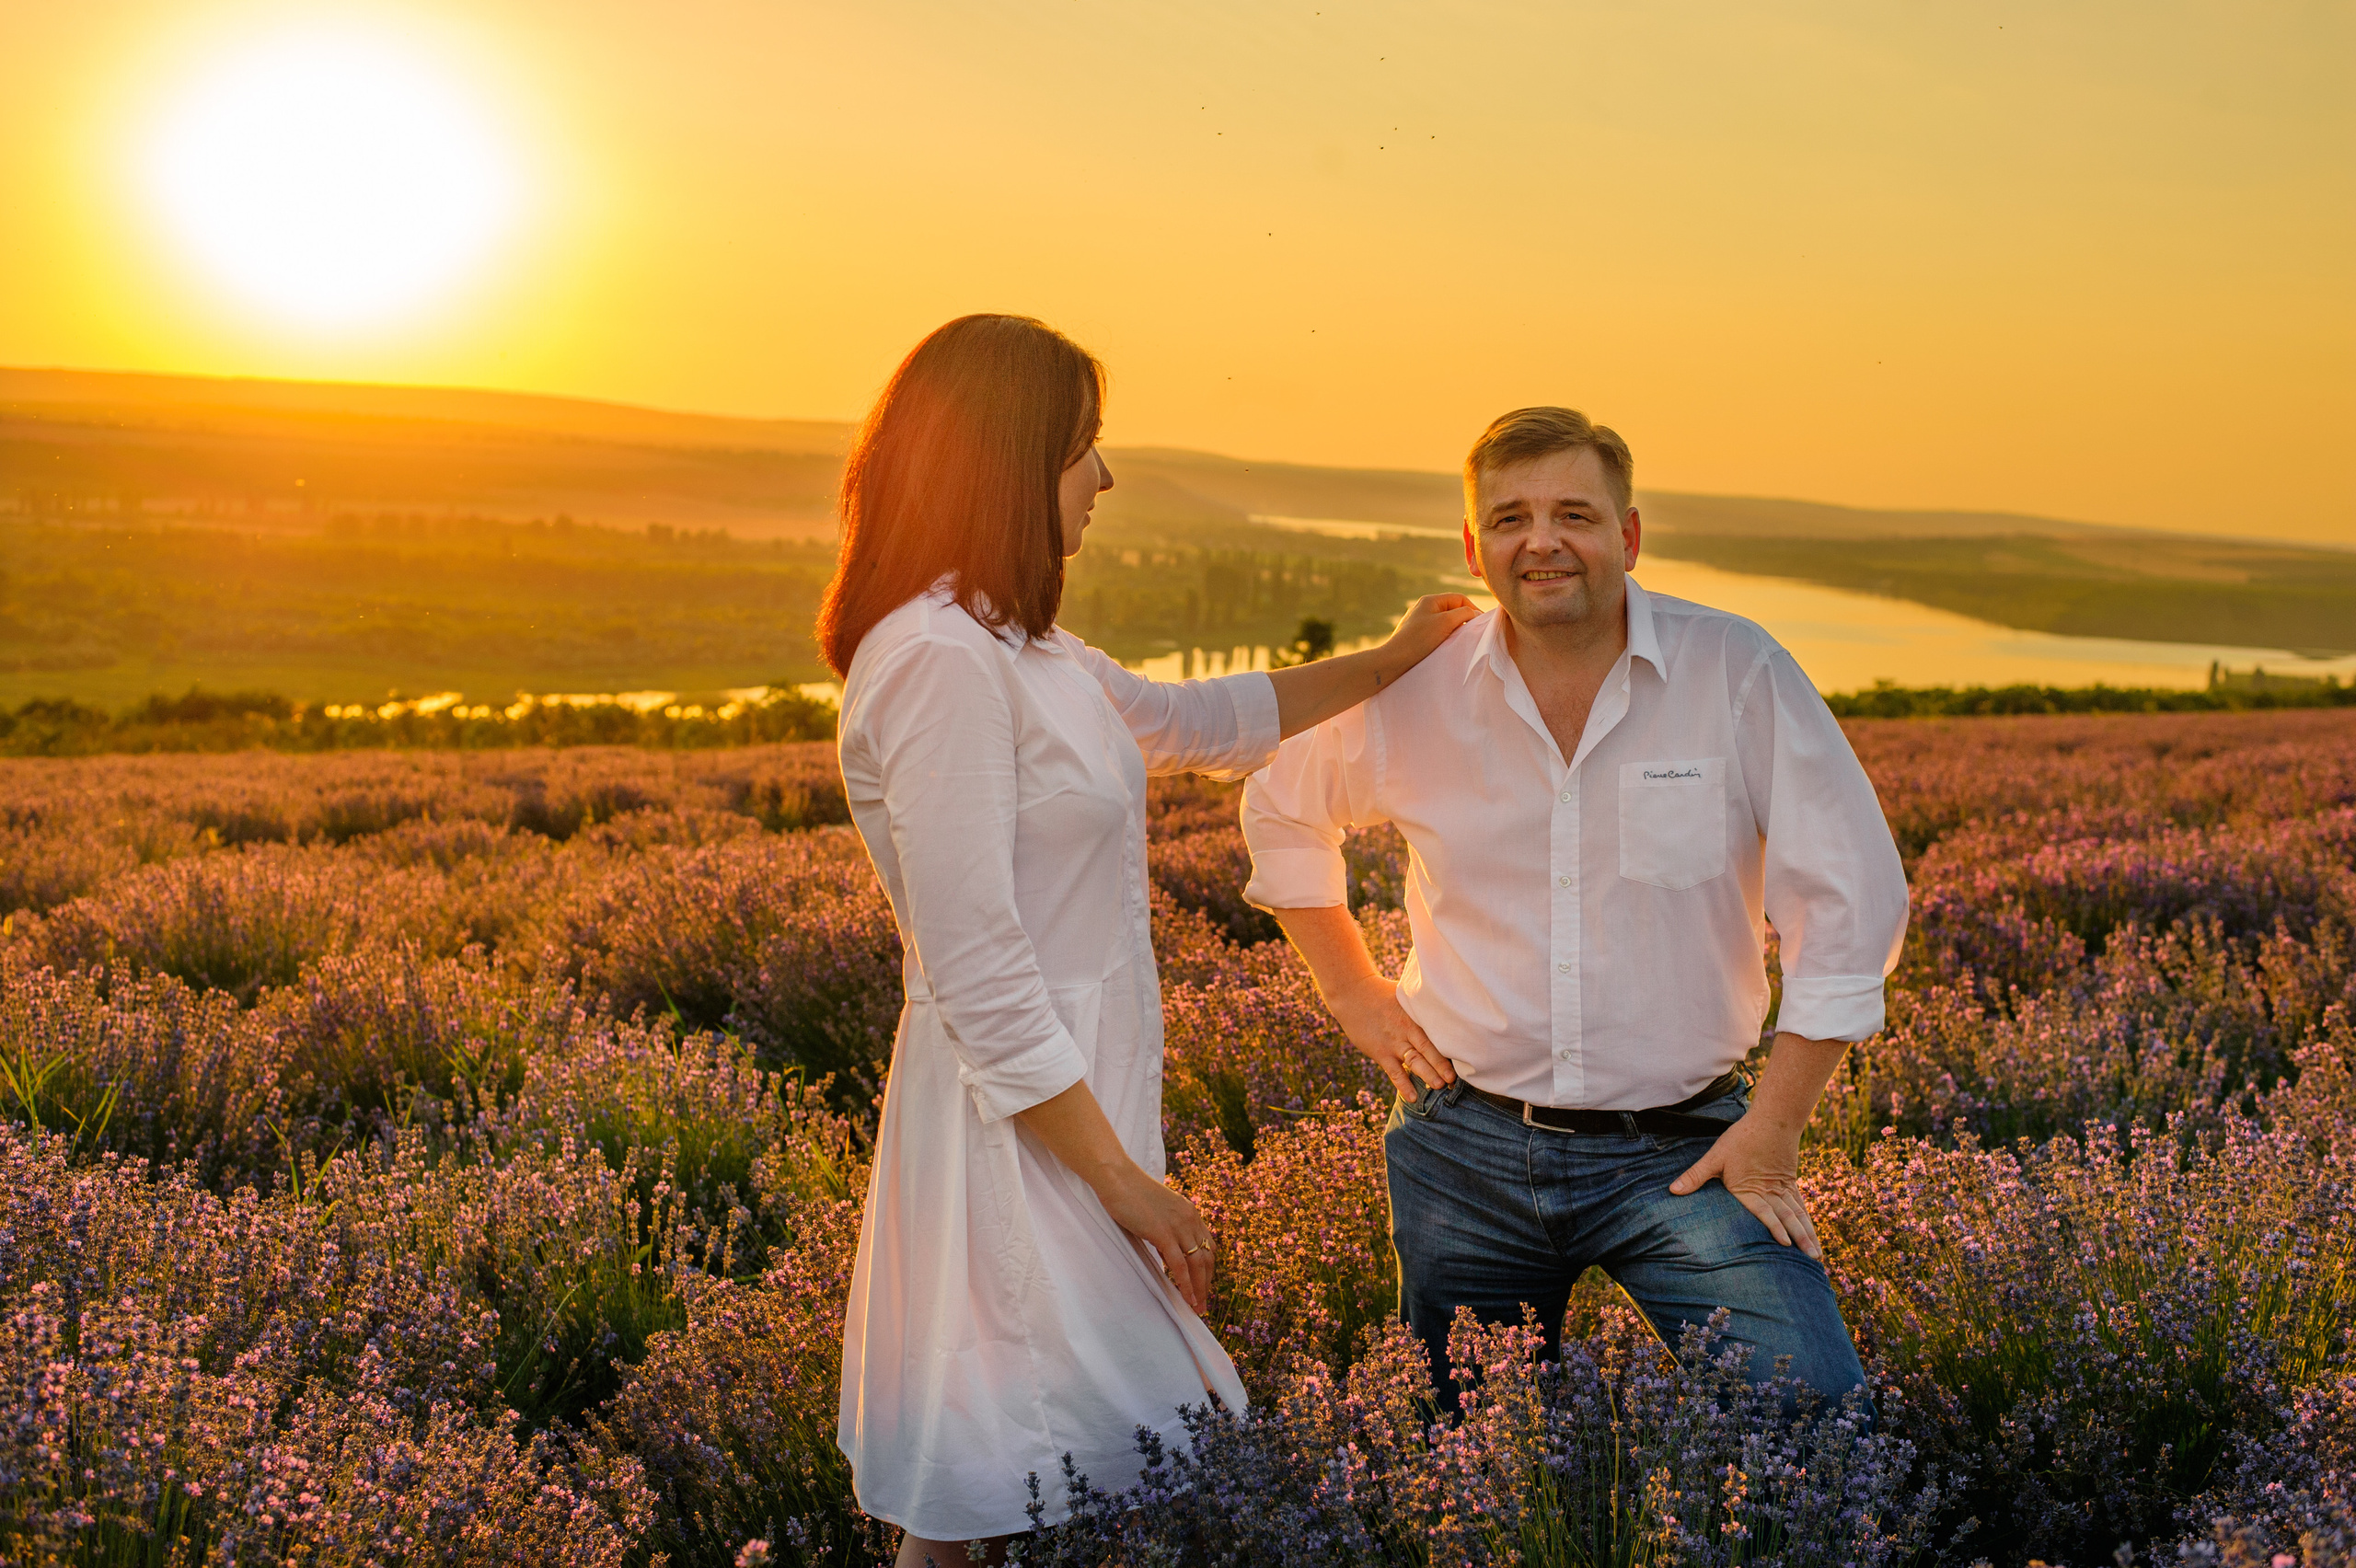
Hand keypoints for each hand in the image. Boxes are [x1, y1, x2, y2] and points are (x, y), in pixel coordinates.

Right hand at [1095, 1164, 1215, 1315]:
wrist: (1116, 1177)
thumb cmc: (1130, 1193)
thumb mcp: (1156, 1211)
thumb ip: (1166, 1229)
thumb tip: (1167, 1252)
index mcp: (1189, 1212)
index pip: (1208, 1245)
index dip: (1208, 1268)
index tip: (1203, 1284)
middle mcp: (1190, 1218)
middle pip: (1207, 1257)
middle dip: (1207, 1283)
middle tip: (1202, 1304)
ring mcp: (1178, 1225)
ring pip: (1197, 1264)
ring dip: (1199, 1289)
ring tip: (1196, 1307)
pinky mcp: (1163, 1232)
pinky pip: (1179, 1265)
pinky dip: (1186, 1284)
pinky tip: (1186, 1298)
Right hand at [1326, 971, 1456, 1098]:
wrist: (1352, 994)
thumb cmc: (1381, 993)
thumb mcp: (1404, 995)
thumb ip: (1422, 1006)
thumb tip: (1445, 1005)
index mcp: (1415, 1015)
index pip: (1437, 1032)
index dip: (1451, 1045)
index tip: (1466, 1056)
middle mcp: (1406, 1030)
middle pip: (1428, 1049)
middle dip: (1442, 1065)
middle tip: (1454, 1079)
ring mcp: (1393, 1043)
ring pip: (1413, 1062)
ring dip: (1427, 1074)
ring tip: (1439, 1086)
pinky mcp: (1380, 1052)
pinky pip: (1394, 1072)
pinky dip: (1403, 1085)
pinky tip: (1413, 1097)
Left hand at [1381, 594, 1479, 666]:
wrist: (1394, 660)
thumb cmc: (1420, 639)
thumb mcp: (1446, 622)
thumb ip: (1463, 613)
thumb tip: (1474, 613)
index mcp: (1430, 600)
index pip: (1459, 598)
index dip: (1473, 609)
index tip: (1481, 624)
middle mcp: (1423, 608)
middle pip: (1452, 610)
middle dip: (1463, 620)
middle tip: (1470, 634)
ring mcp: (1419, 622)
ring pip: (1445, 622)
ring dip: (1454, 630)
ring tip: (1458, 641)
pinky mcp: (1416, 635)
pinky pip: (1436, 632)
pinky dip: (1444, 637)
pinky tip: (1445, 647)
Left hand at [1668, 1113, 1821, 1260]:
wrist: (1773, 1118)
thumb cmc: (1742, 1138)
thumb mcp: (1715, 1156)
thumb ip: (1696, 1175)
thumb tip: (1673, 1190)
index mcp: (1751, 1188)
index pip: (1765, 1212)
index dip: (1774, 1227)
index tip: (1785, 1244)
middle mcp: (1771, 1191)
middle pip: (1789, 1218)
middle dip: (1801, 1239)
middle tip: (1814, 1260)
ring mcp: (1784, 1188)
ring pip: (1798, 1215)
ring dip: (1808, 1234)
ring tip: (1817, 1256)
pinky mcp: (1790, 1183)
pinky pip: (1801, 1206)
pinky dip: (1807, 1221)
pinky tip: (1811, 1232)